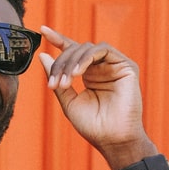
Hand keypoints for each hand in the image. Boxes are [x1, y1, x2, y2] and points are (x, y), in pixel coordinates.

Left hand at [38, 26, 150, 164]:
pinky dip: (86, 58)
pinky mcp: (126, 65)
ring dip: (71, 62)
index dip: (58, 39)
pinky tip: (77, 73)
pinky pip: (103, 50)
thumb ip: (57, 78)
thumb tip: (43, 55)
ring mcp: (114, 65)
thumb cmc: (93, 126)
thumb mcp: (68, 101)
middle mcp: (101, 67)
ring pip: (87, 48)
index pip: (73, 52)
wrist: (112, 139)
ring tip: (65, 82)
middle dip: (61, 64)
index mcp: (88, 74)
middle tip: (53, 84)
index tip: (42, 30)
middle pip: (76, 50)